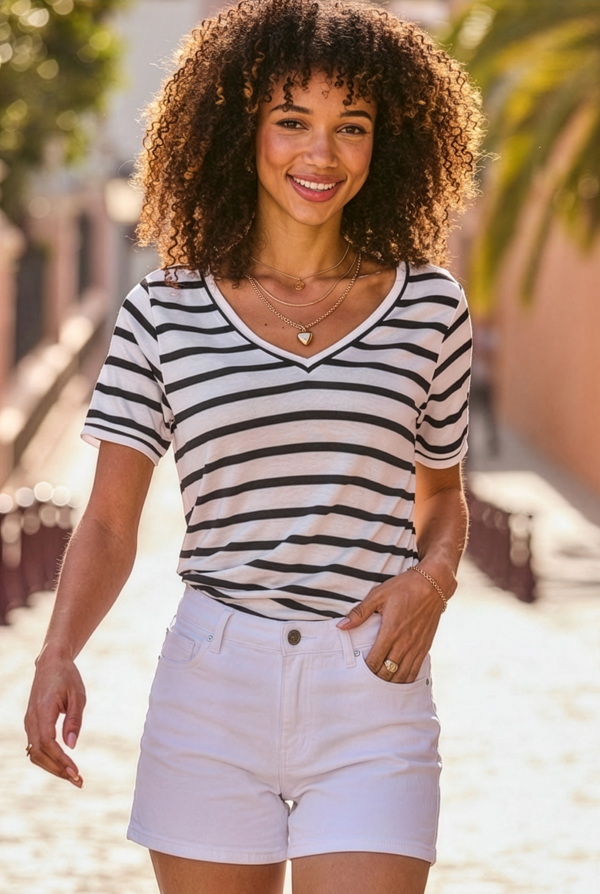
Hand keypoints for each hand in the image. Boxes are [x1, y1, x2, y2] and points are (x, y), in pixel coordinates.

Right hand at [24, 651, 85, 786]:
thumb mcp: (77, 695)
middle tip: (78, 781)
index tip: (76, 772)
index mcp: (43, 711)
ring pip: (35, 753)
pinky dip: (48, 759)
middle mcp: (31, 719)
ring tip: (73, 776)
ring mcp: (29, 721)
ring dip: (52, 767)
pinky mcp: (31, 723)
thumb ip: (74, 720)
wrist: (51, 663)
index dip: (60, 761)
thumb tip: (72, 746)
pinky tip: (62, 765)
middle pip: (39, 753)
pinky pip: (35, 746)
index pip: (48, 744)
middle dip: (58, 770)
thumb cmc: (67, 677)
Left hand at [337, 568, 444, 682]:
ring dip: (391, 681)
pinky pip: (416, 670)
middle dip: (376, 677)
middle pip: (388, 672)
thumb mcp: (378, 595)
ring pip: (403, 675)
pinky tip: (399, 679)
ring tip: (381, 681)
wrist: (432, 585)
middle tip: (367, 678)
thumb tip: (341, 626)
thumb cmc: (403, 588)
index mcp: (390, 631)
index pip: (375, 660)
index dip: (366, 669)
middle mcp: (404, 642)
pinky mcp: (425, 646)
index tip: (358, 670)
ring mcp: (416, 646)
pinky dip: (406, 678)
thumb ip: (359, 613)